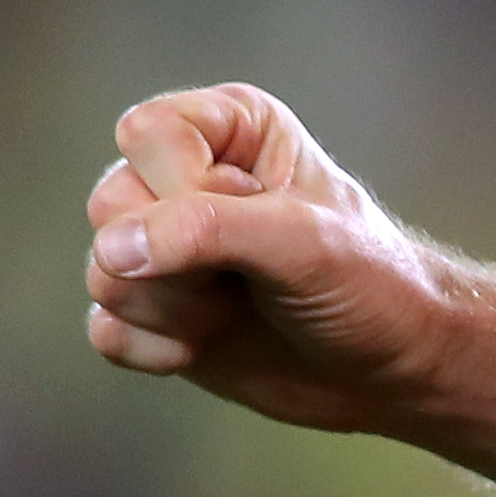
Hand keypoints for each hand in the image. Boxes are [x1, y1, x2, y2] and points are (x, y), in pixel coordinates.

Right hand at [84, 84, 450, 433]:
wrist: (394, 368)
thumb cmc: (368, 284)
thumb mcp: (302, 243)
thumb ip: (205, 231)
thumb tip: (111, 250)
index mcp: (228, 128)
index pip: (146, 135)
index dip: (185, 187)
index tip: (256, 212)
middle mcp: (185, 180)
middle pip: (110, 202)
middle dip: (178, 258)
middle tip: (247, 274)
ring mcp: (164, 250)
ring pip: (101, 270)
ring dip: (174, 309)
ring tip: (235, 309)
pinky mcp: (154, 314)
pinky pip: (103, 326)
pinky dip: (153, 349)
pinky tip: (206, 348)